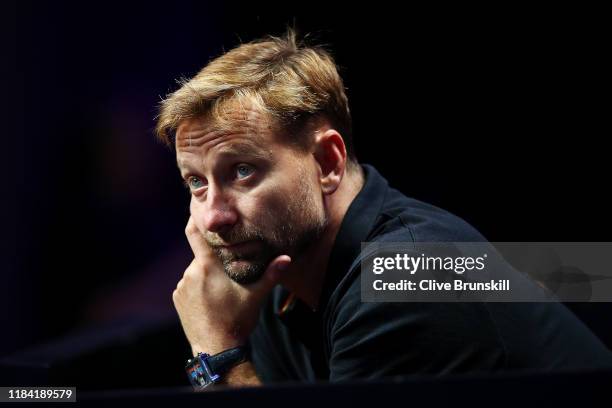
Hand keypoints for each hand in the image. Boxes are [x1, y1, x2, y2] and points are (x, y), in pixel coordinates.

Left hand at [172, 216, 290, 355]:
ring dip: (207, 274)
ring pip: (197, 270)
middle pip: (203, 255)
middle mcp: (191, 272)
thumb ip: (271, 274)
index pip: (195, 233)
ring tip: (222, 291)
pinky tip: (212, 300)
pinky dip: (199, 287)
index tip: (201, 211)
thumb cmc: (238, 319)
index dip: (197, 219)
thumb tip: (287, 258)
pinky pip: (189, 284)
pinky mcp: (178, 298)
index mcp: (208, 266)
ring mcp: (182, 286)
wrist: (216, 348)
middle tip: (230, 270)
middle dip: (215, 258)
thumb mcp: (257, 295)